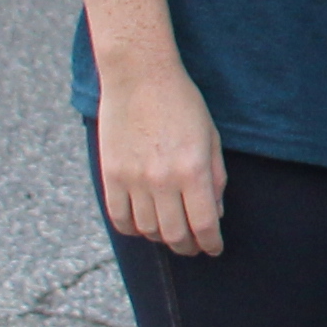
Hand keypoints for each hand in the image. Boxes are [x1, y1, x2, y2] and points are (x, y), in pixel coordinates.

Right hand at [95, 62, 229, 256]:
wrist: (140, 78)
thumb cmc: (183, 105)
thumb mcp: (211, 138)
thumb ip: (215, 178)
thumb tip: (215, 214)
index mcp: (193, 170)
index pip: (204, 224)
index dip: (211, 243)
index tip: (214, 248)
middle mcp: (162, 180)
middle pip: (174, 234)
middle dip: (188, 247)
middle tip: (194, 248)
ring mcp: (133, 179)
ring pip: (147, 230)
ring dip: (161, 239)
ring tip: (171, 234)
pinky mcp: (111, 175)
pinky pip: (119, 217)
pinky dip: (132, 229)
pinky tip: (143, 226)